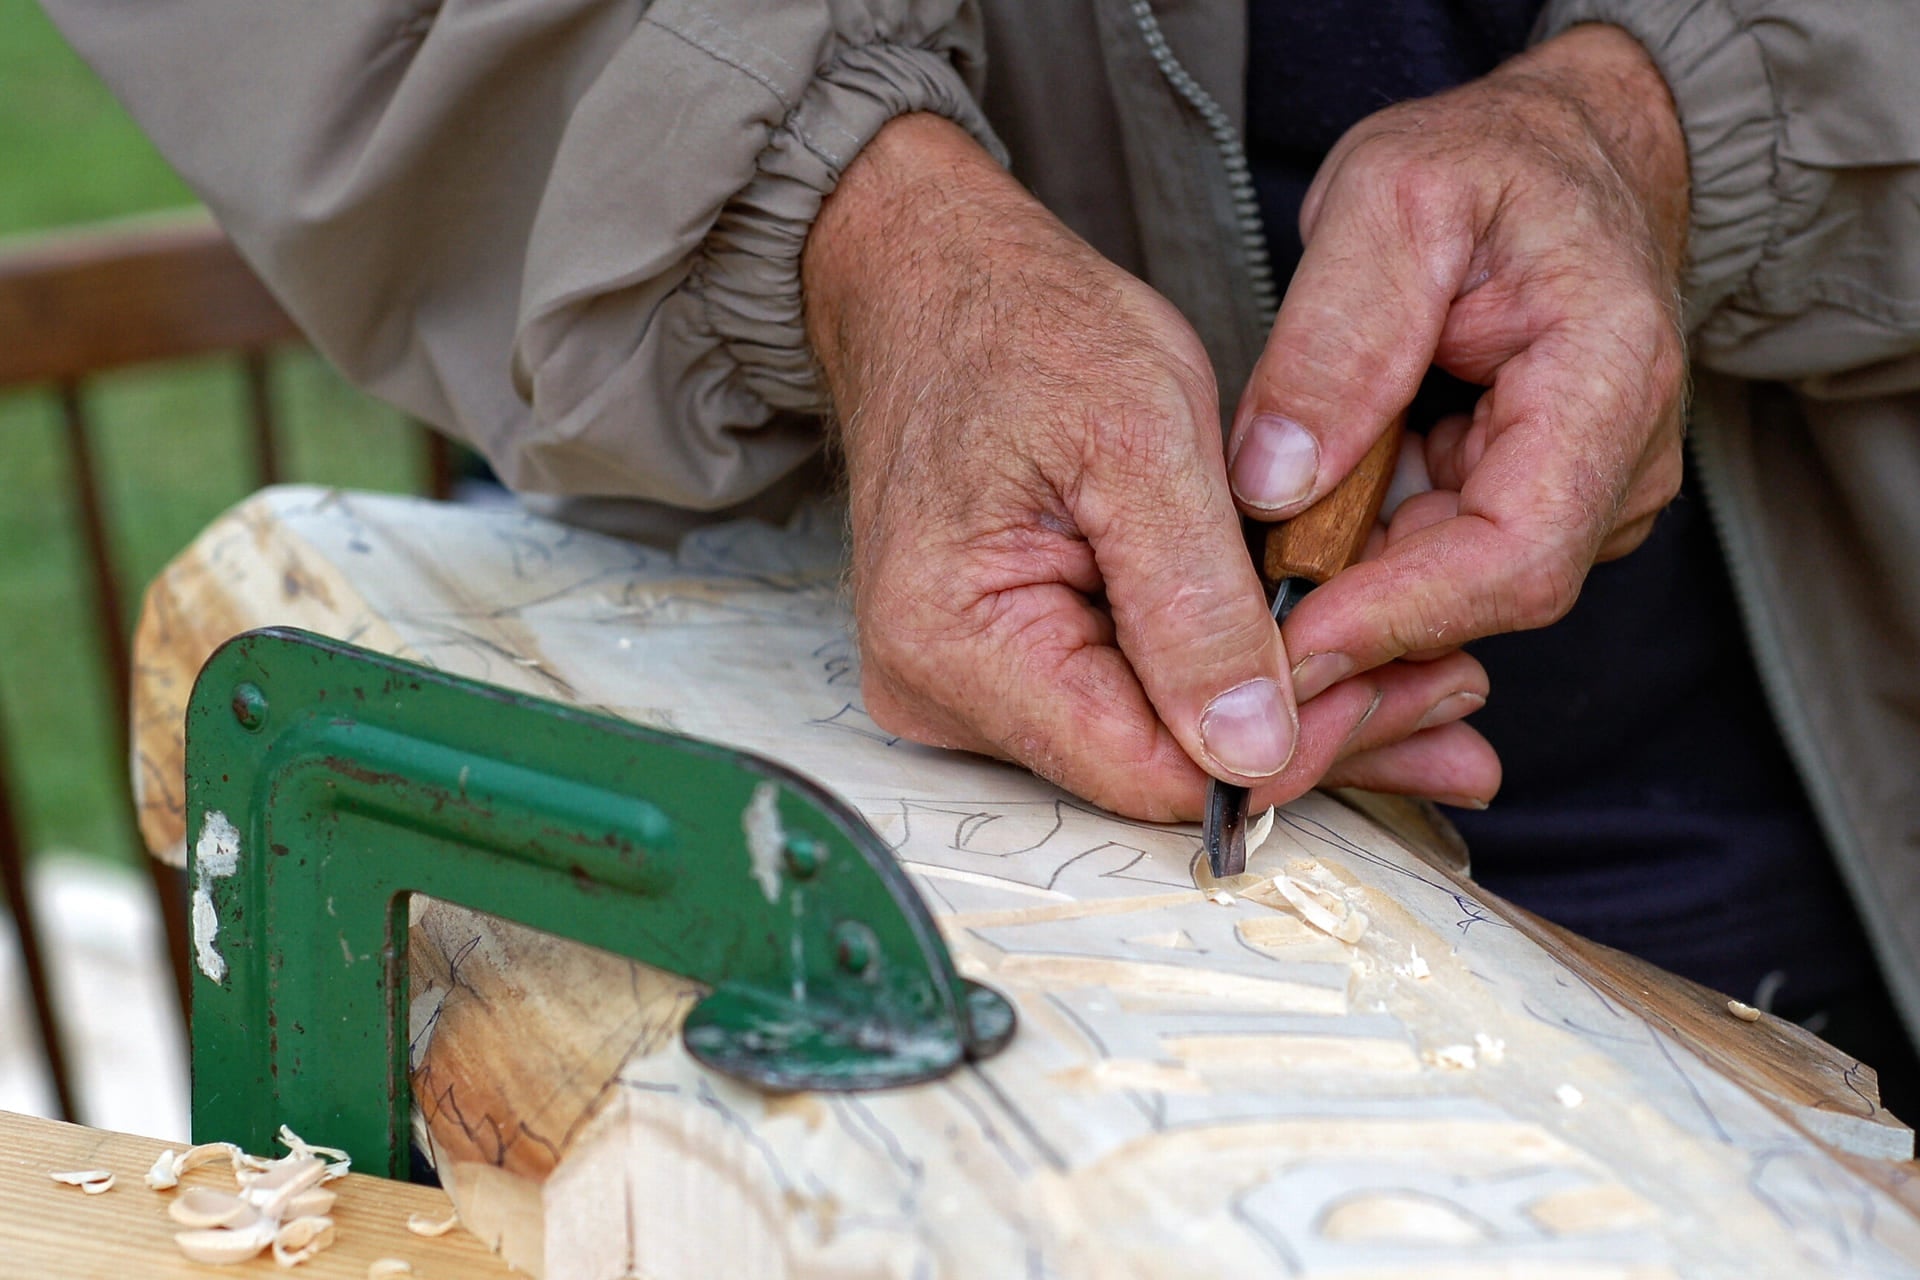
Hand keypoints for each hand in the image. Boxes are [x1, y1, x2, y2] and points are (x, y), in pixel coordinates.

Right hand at [803, 115, 1491, 820]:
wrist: (936, 284)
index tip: (1403, 689)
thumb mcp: (1139, 437)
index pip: (1146, 770)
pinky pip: (1132, 701)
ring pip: (1156, 743)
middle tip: (1449, 706)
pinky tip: (1329, 663)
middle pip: (1156, 770)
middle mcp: (941, 688)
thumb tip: (1251, 751)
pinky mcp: (1002, 662)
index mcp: (954, 641)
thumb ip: (1195, 606)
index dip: (1287, 751)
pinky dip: (1233, 681)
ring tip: (1421, 687)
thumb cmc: (1021, 326)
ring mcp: (966, 682)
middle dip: (1311, 738)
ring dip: (1289, 717)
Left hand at [1229, 24, 1689, 781]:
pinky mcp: (1529, 506)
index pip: (1514, 557)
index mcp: (1609, 382)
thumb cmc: (1487, 167)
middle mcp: (1617, 465)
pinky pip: (1434, 567)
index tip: (1279, 644)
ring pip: (1450, 600)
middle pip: (1480, 603)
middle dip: (1351, 639)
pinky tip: (1280, 579)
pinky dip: (1354, 576)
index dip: (1392, 619)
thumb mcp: (1392, 201)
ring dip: (1344, 612)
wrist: (1562, 160)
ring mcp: (1581, 497)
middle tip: (1227, 669)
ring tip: (1235, 621)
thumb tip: (1275, 482)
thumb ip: (1338, 340)